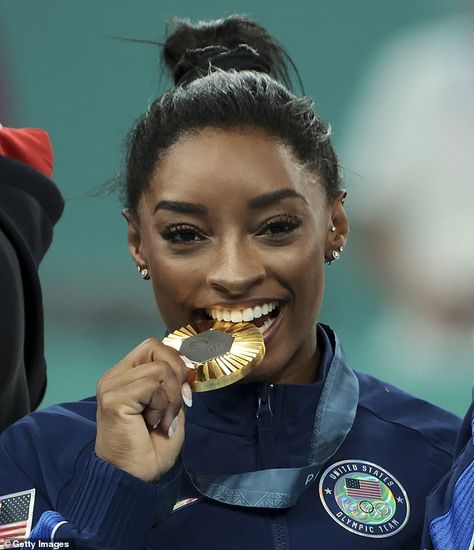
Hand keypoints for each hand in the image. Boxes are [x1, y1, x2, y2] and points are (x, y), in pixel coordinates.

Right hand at [95, 338, 192, 481]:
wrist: (134, 478)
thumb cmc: (151, 448)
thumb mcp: (171, 407)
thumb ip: (174, 383)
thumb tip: (188, 363)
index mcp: (126, 375)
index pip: (154, 347)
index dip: (176, 361)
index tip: (184, 390)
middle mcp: (115, 376)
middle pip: (155, 347)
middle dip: (177, 374)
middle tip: (175, 404)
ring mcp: (111, 385)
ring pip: (160, 369)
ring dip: (171, 398)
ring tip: (161, 420)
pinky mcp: (113, 398)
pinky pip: (152, 385)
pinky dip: (162, 405)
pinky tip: (153, 423)